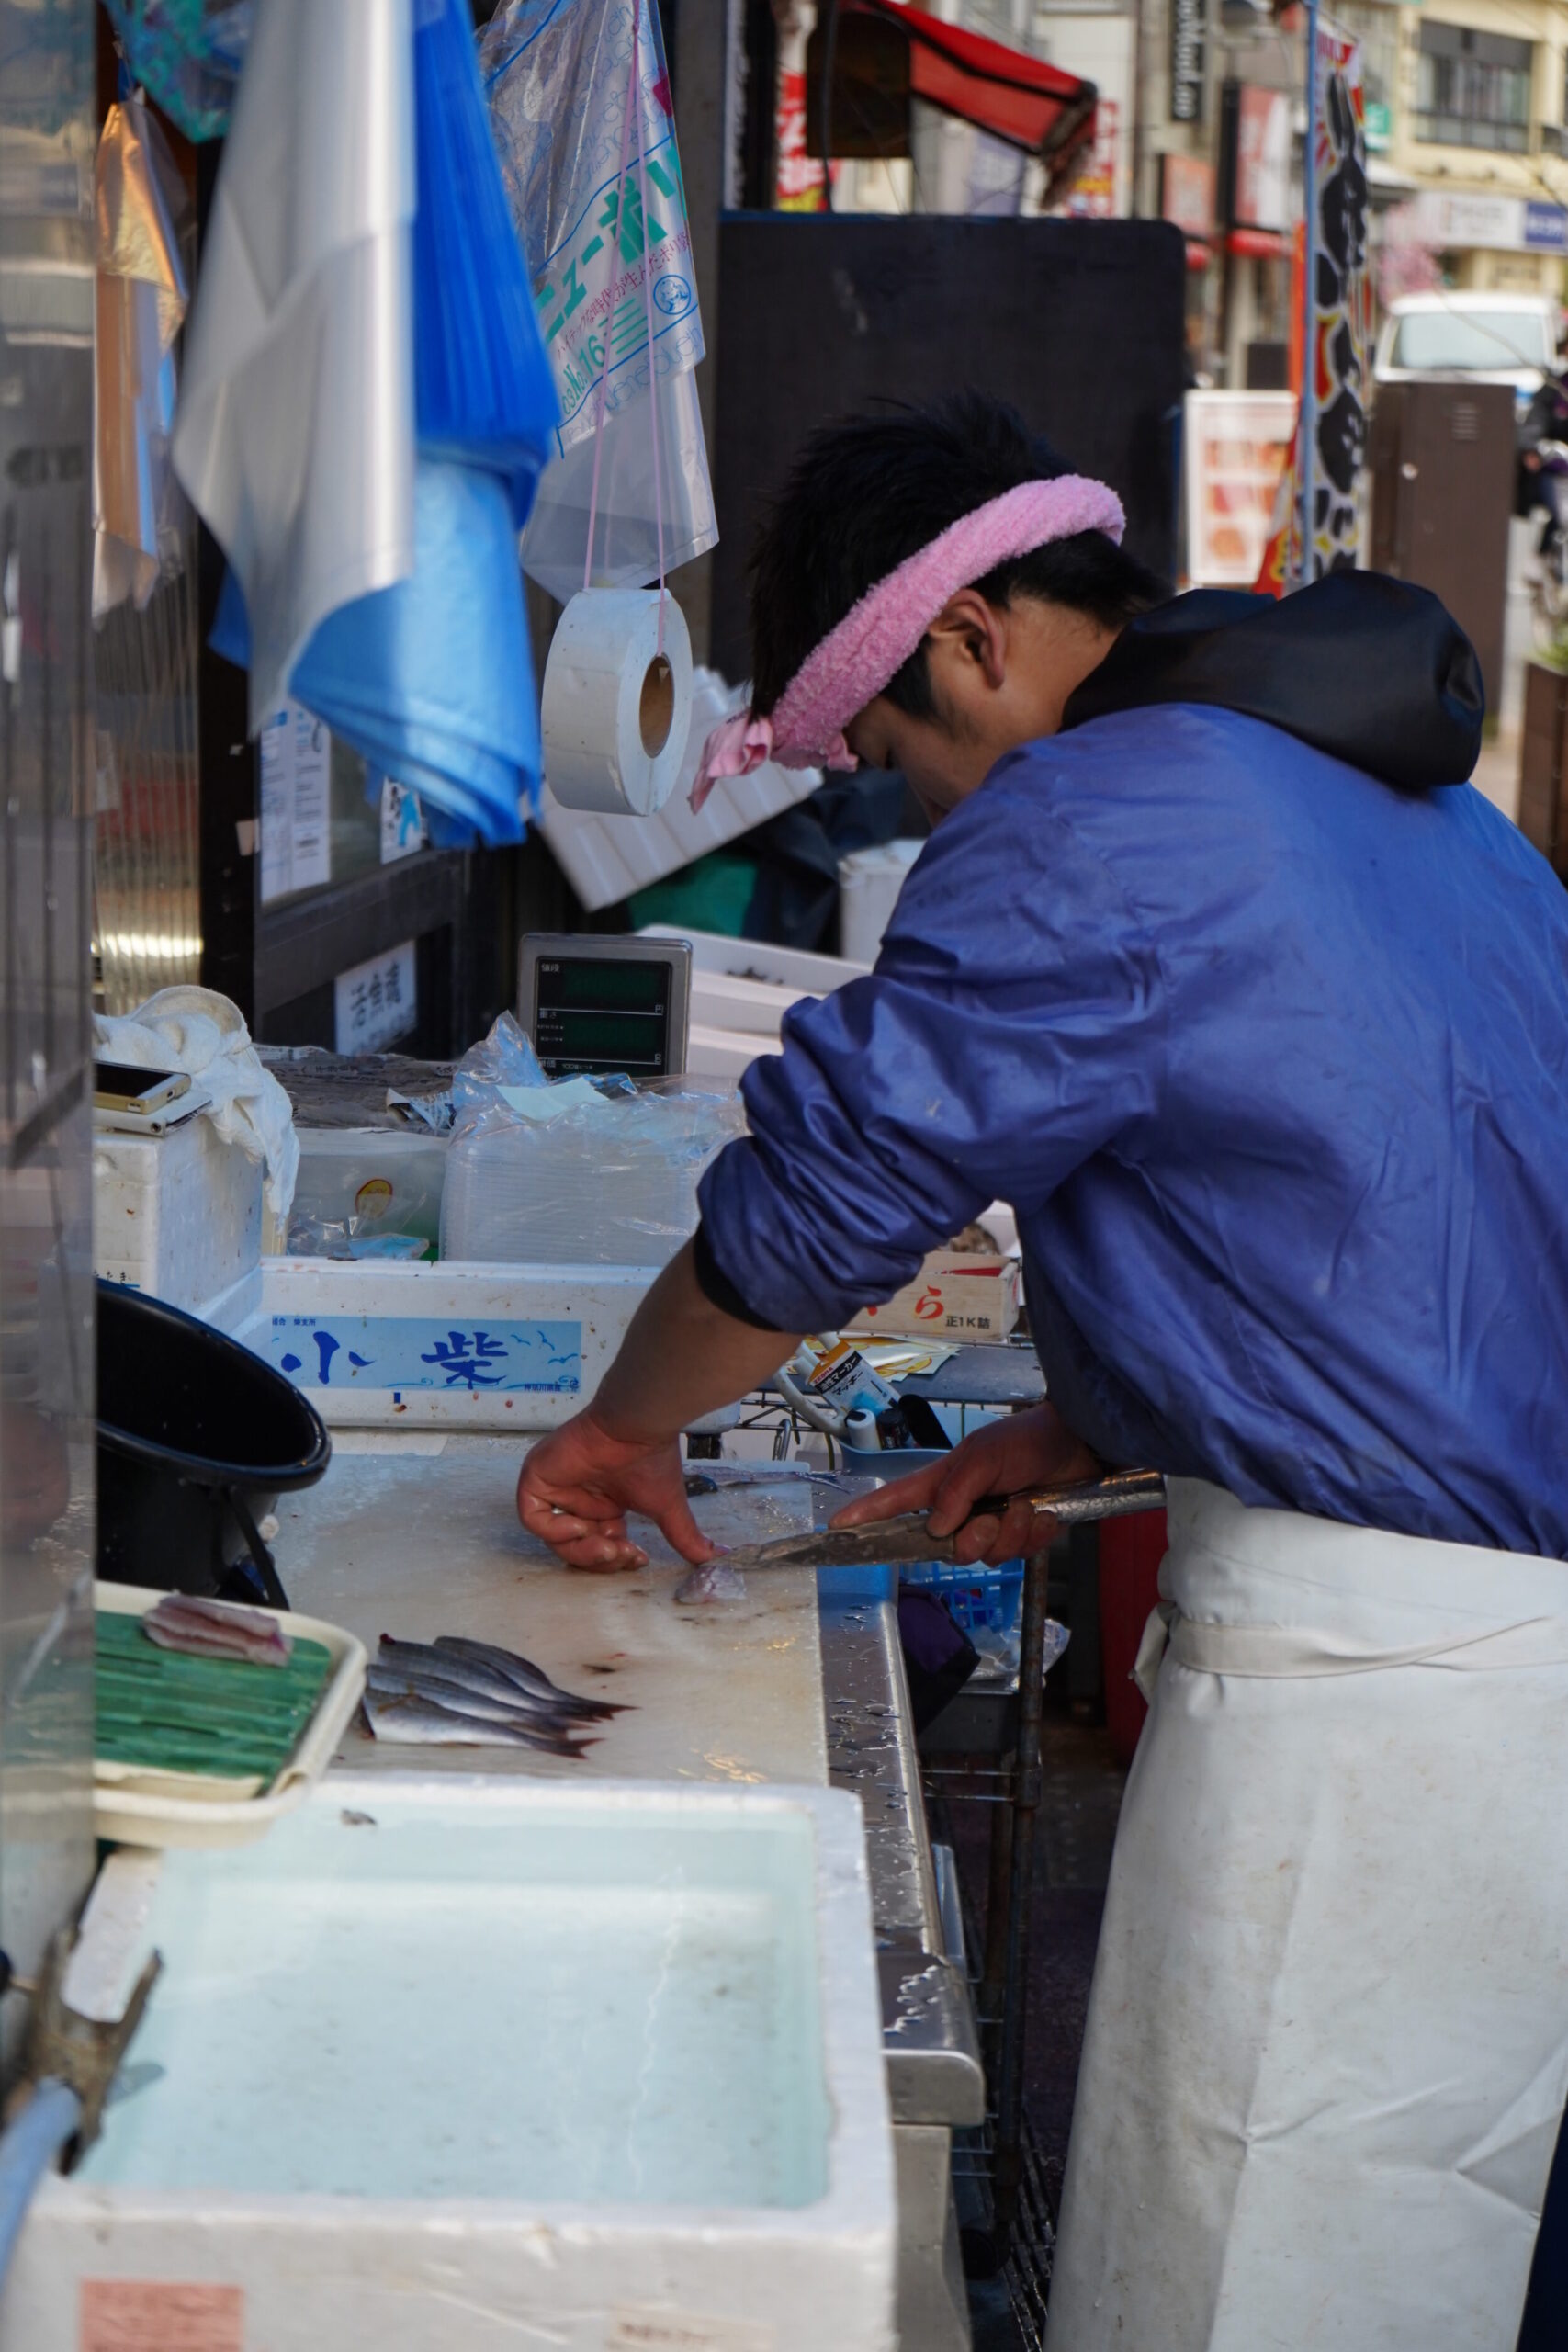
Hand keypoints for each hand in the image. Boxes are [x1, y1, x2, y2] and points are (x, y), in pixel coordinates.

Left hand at [517, 1409, 720, 1571]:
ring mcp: (555, 1487)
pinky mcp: (536, 1478)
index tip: (640, 1557)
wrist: (636, 1426)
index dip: (615, 1558)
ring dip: (582, 1550)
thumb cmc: (650, 1458)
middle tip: (624, 1554)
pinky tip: (581, 1526)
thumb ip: (684, 1535)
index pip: (599, 1544)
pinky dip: (555, 1531)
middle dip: (602, 1558)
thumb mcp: (666, 1507)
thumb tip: (715, 1556)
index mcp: (602, 1503)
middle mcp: (577, 1497)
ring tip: (608, 1545)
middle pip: (576, 1547)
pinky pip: (533, 1518)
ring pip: (555, 1538)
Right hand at [828, 1401, 1098, 1566]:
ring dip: (1012, 1534)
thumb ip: (957, 1490)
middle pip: (948, 1546)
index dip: (868, 1515)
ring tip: (1029, 1507)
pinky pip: (1020, 1555)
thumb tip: (936, 1529)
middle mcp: (964, 1508)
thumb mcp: (985, 1456)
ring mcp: (993, 1523)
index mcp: (946, 1482)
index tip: (837, 1529)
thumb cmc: (1027, 1440)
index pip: (898, 1500)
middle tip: (997, 1514)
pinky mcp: (1022, 1534)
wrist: (1082, 1445)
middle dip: (976, 1537)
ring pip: (987, 1555)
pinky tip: (1046, 1514)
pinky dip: (1035, 1536)